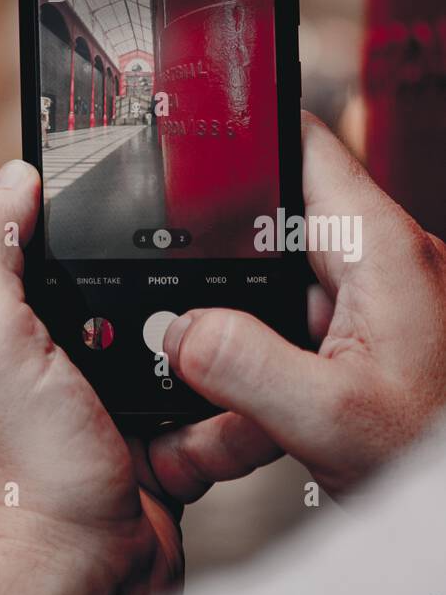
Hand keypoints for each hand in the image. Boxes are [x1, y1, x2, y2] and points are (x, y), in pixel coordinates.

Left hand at [0, 159, 182, 594]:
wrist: (87, 576)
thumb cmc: (25, 470)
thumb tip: (15, 176)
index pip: (34, 233)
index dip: (74, 210)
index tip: (126, 188)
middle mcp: (46, 349)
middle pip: (117, 276)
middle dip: (154, 282)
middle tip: (178, 287)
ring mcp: (103, 390)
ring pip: (172, 329)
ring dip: (195, 346)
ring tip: (200, 360)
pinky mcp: (154, 426)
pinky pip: (202, 391)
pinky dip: (215, 403)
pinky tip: (209, 414)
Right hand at [149, 111, 445, 501]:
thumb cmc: (441, 458)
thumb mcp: (334, 420)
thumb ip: (245, 367)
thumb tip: (177, 331)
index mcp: (377, 246)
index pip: (301, 143)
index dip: (240, 135)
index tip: (181, 146)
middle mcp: (379, 261)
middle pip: (272, 223)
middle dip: (217, 265)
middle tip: (175, 308)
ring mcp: (375, 303)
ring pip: (277, 287)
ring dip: (236, 333)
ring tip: (212, 396)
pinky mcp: (370, 341)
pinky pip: (296, 333)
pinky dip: (262, 369)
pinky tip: (238, 421)